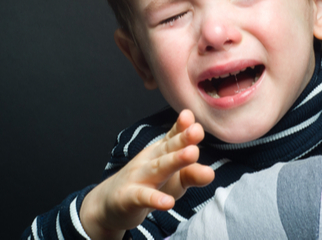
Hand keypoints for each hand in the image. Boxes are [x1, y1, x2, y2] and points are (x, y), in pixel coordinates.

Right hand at [79, 109, 214, 239]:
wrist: (109, 204)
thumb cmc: (147, 186)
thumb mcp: (173, 180)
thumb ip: (191, 173)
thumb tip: (211, 172)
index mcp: (161, 152)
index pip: (173, 137)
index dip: (183, 127)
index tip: (193, 117)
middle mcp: (150, 161)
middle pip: (168, 149)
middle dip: (183, 139)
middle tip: (198, 130)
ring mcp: (138, 178)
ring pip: (158, 168)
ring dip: (174, 160)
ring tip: (192, 153)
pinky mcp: (128, 198)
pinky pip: (142, 197)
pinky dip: (155, 199)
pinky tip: (168, 202)